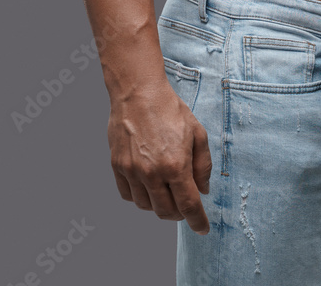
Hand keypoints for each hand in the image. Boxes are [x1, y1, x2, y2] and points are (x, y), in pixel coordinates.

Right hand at [108, 82, 211, 233]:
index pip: (189, 206)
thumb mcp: (197, 132)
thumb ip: (203, 164)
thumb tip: (203, 189)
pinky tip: (148, 185)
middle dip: (179, 214)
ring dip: (159, 205)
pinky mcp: (118, 167)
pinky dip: (140, 196)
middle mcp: (153, 173)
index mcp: (176, 165)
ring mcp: (133, 171)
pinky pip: (128, 195)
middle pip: (167, 212)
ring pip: (146, 207)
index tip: (202, 228)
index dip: (198, 221)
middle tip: (185, 204)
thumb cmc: (170, 109)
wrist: (139, 92)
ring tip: (166, 191)